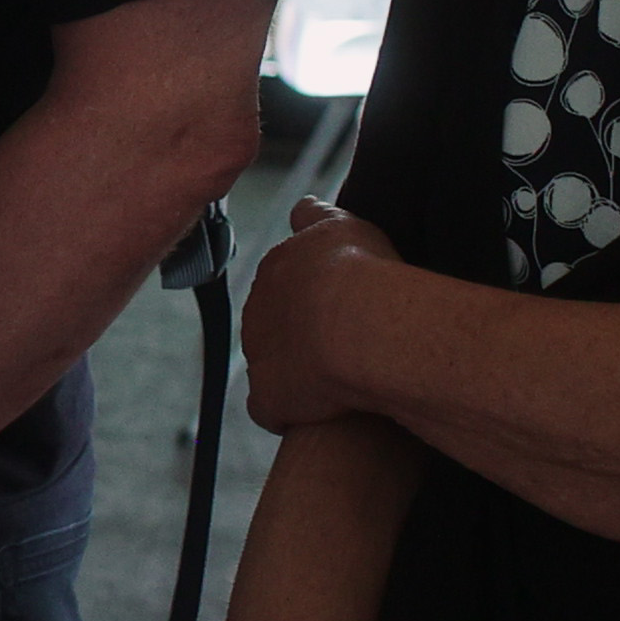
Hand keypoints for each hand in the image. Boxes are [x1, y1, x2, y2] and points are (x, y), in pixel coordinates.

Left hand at [237, 200, 396, 431]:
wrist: (360, 324)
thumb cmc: (361, 270)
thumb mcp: (344, 225)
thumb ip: (318, 217)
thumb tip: (303, 206)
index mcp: (276, 268)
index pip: (284, 284)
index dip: (313, 299)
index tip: (340, 307)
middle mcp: (258, 310)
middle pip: (274, 326)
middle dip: (301, 336)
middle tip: (346, 345)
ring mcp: (259, 357)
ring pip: (272, 367)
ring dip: (297, 375)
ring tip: (339, 381)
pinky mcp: (268, 398)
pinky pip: (270, 410)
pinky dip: (288, 413)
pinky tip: (318, 414)